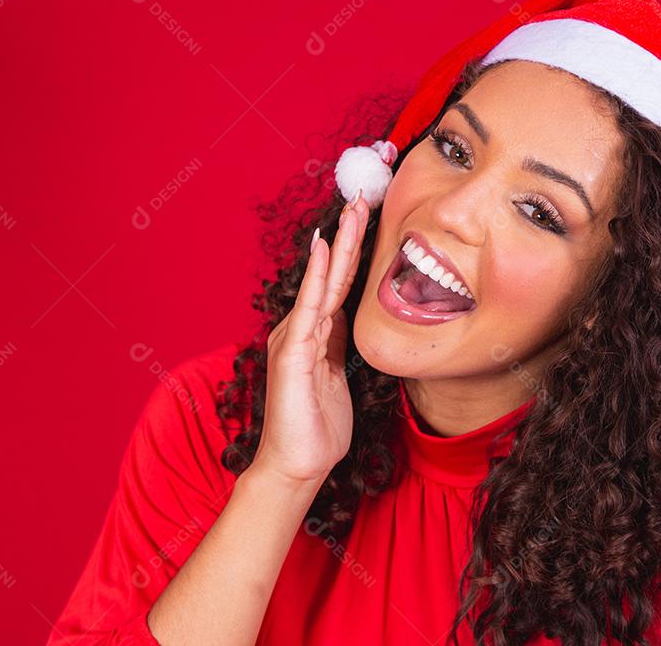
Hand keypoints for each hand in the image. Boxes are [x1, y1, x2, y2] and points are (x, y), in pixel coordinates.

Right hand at [255, 191, 369, 483]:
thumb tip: (349, 321)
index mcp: (315, 334)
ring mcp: (295, 338)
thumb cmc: (317, 428)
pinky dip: (317, 275)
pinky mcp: (292, 353)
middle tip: (364, 193)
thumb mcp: (338, 378)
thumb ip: (340, 347)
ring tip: (353, 207)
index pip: (339, 283)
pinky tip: (324, 249)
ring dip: (340, 243)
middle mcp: (302, 329)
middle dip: (349, 233)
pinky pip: (310, 307)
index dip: (353, 250)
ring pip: (324, 281)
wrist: (296, 466)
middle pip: (332, 273)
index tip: (367, 216)